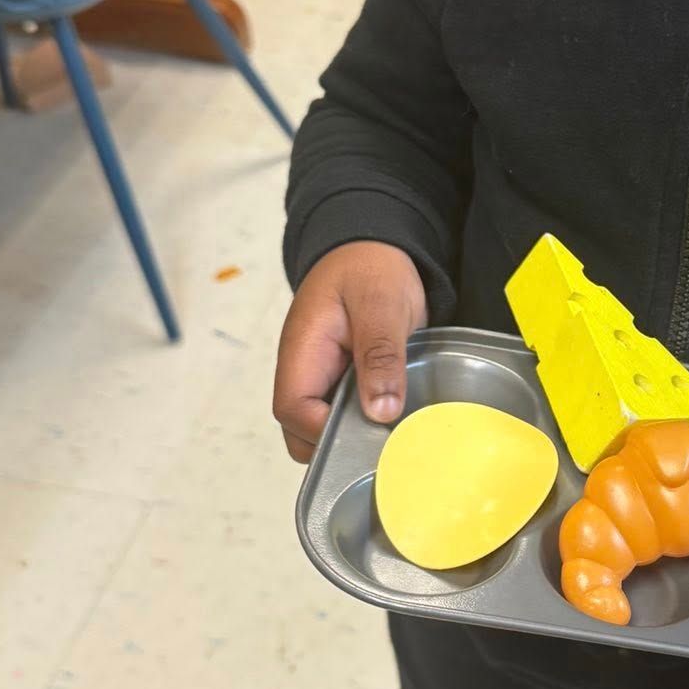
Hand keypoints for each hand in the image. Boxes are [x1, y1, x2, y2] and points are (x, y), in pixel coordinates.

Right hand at [273, 241, 426, 461]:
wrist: (374, 247)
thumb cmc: (372, 268)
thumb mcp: (382, 305)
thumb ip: (380, 355)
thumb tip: (381, 410)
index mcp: (302, 350)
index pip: (293, 410)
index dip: (324, 431)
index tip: (370, 433)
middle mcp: (304, 370)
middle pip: (301, 429)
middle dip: (338, 441)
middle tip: (387, 436)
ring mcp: (320, 377)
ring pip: (322, 427)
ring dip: (354, 432)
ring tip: (395, 427)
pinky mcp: (340, 380)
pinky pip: (343, 413)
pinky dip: (365, 420)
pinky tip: (395, 417)